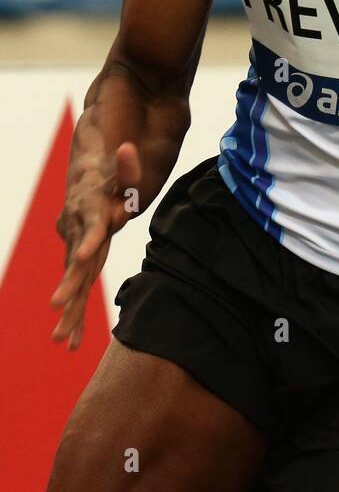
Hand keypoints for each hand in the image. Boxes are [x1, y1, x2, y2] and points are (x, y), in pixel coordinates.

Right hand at [50, 141, 141, 350]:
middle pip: (75, 264)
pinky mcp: (77, 265)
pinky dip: (75, 316)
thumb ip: (127, 168)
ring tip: (61, 340)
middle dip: (68, 286)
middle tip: (57, 306)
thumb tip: (128, 148)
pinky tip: (71, 343)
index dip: (87, 244)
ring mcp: (76, 253)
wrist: (85, 187)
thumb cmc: (110, 183)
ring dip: (69, 313)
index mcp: (90, 217)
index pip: (91, 232)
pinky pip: (78, 292)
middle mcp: (79, 238)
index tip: (80, 259)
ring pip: (74, 285)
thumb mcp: (122, 176)